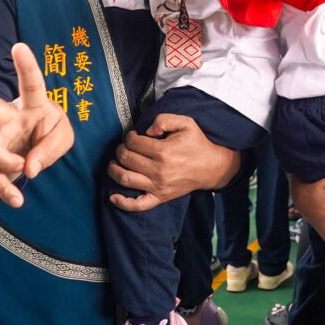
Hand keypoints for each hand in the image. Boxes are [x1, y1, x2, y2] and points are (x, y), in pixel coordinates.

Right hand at [0, 43, 73, 207]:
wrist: (27, 154)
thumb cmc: (46, 134)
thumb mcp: (62, 136)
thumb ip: (52, 147)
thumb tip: (30, 166)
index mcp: (31, 105)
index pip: (30, 84)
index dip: (26, 65)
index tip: (19, 46)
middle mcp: (6, 118)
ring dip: (6, 162)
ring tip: (23, 167)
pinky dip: (6, 190)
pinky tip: (17, 200)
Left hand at [108, 113, 240, 211]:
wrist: (212, 167)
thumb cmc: (197, 144)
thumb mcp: (186, 123)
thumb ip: (164, 119)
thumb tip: (147, 130)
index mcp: (163, 151)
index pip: (133, 143)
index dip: (129, 137)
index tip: (132, 136)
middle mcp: (158, 170)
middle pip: (126, 159)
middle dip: (120, 150)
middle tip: (124, 147)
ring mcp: (158, 186)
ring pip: (125, 179)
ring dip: (114, 170)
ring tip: (114, 163)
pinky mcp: (160, 198)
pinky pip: (138, 205)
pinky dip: (123, 203)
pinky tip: (112, 197)